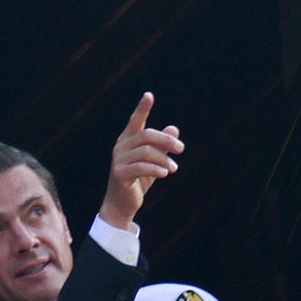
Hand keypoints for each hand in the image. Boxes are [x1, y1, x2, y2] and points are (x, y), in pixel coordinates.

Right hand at [98, 92, 183, 230]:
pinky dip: (156, 169)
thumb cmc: (138, 180)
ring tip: (174, 169)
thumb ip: (162, 146)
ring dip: (164, 159)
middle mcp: (121, 146)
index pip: (136, 121)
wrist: (122, 204)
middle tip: (181, 149)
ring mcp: (118, 160)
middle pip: (146, 135)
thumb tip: (174, 129)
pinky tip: (165, 174)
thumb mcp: (154, 161)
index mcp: (128, 140)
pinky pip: (141, 167)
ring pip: (146, 152)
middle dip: (166, 141)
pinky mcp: (120, 173)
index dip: (142, 108)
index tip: (149, 95)